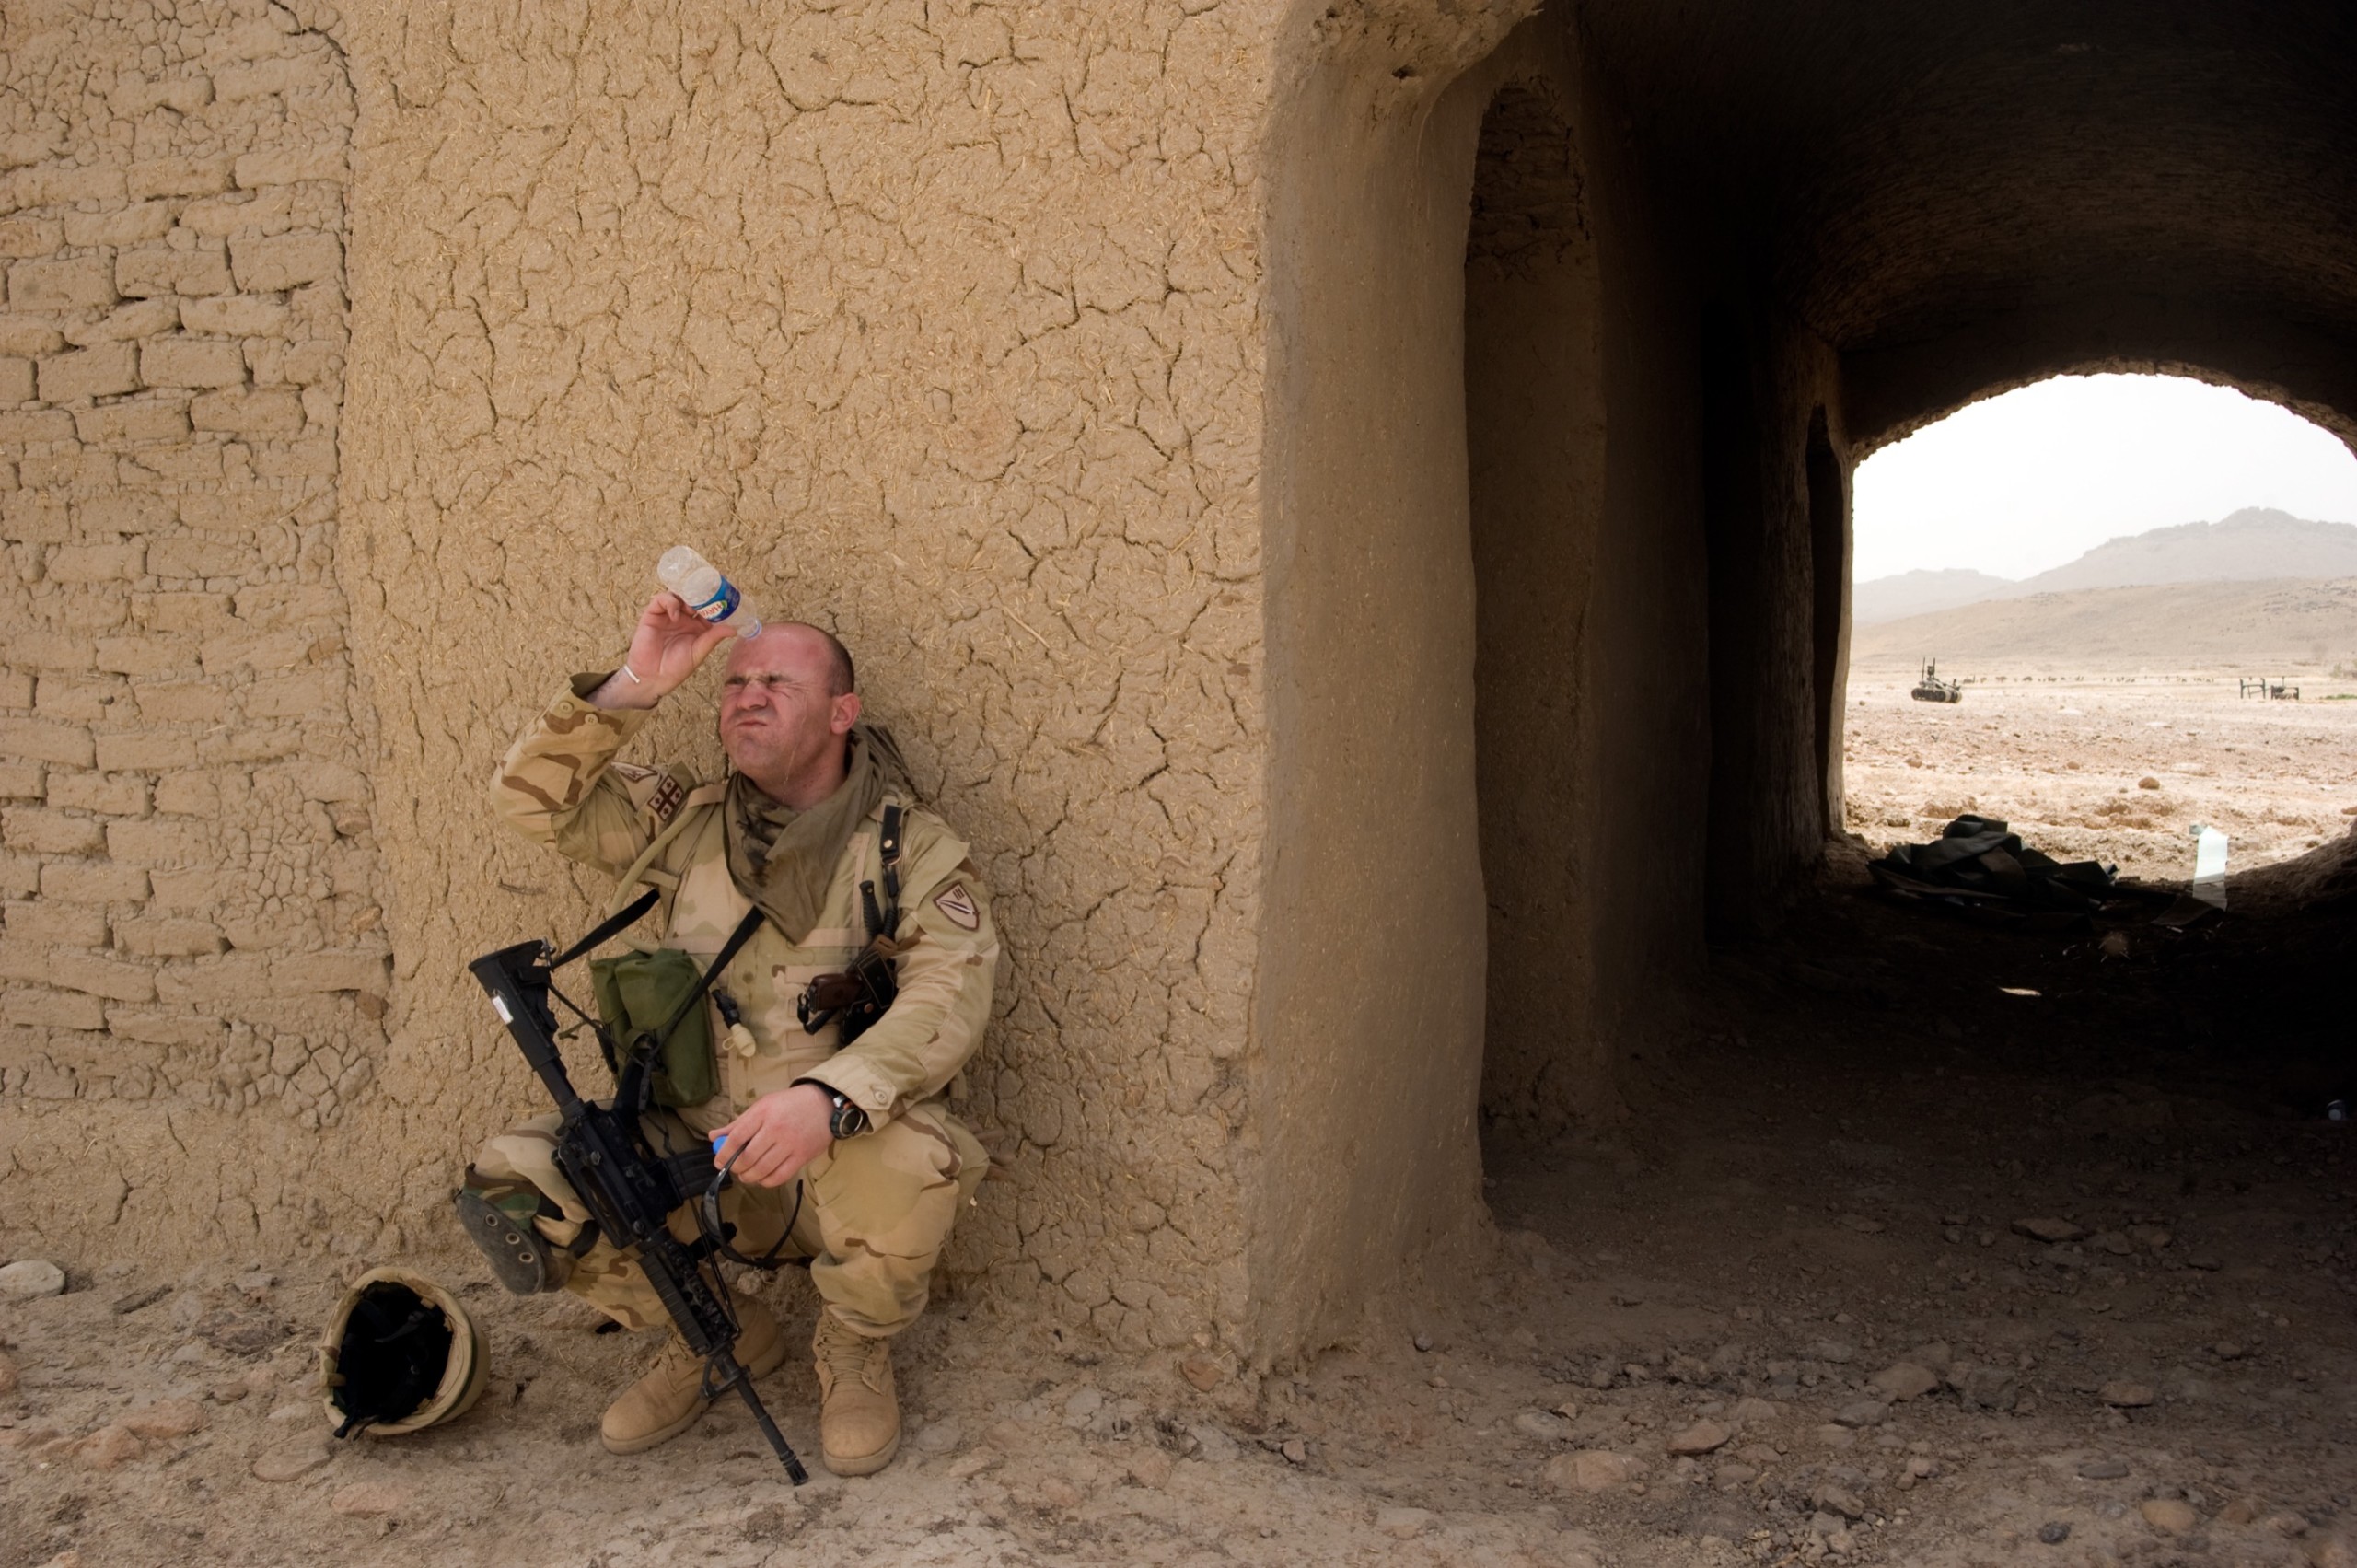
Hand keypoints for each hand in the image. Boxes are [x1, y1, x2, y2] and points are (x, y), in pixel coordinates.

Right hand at [588, 592, 737, 710]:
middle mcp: (684, 618)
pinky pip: (661, 600)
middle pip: (694, 598)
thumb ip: (713, 638)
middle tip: (709, 594)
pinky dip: (670, 603)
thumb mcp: (698, 652)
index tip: (725, 597)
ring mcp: (669, 615)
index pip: (708, 608)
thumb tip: (733, 629)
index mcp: (698, 627)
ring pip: (678, 595)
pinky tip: (675, 615)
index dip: (716, 602)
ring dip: (686, 598)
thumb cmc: (676, 667)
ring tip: (692, 608)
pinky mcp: (653, 614)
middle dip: (701, 595)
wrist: (652, 677)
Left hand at [711, 1083, 834, 1187]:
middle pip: (748, 1157)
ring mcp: (790, 1143)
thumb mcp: (763, 1105)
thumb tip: (714, 1136)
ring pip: (762, 1169)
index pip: (737, 1137)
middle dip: (736, 1168)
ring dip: (749, 1177)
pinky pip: (780, 1176)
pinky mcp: (802, 1156)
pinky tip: (762, 1178)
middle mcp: (776, 1128)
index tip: (718, 1162)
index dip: (724, 1153)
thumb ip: (738, 1123)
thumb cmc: (789, 1104)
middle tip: (734, 1169)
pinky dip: (767, 1182)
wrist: (824, 1104)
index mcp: (763, 1112)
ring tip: (745, 1175)